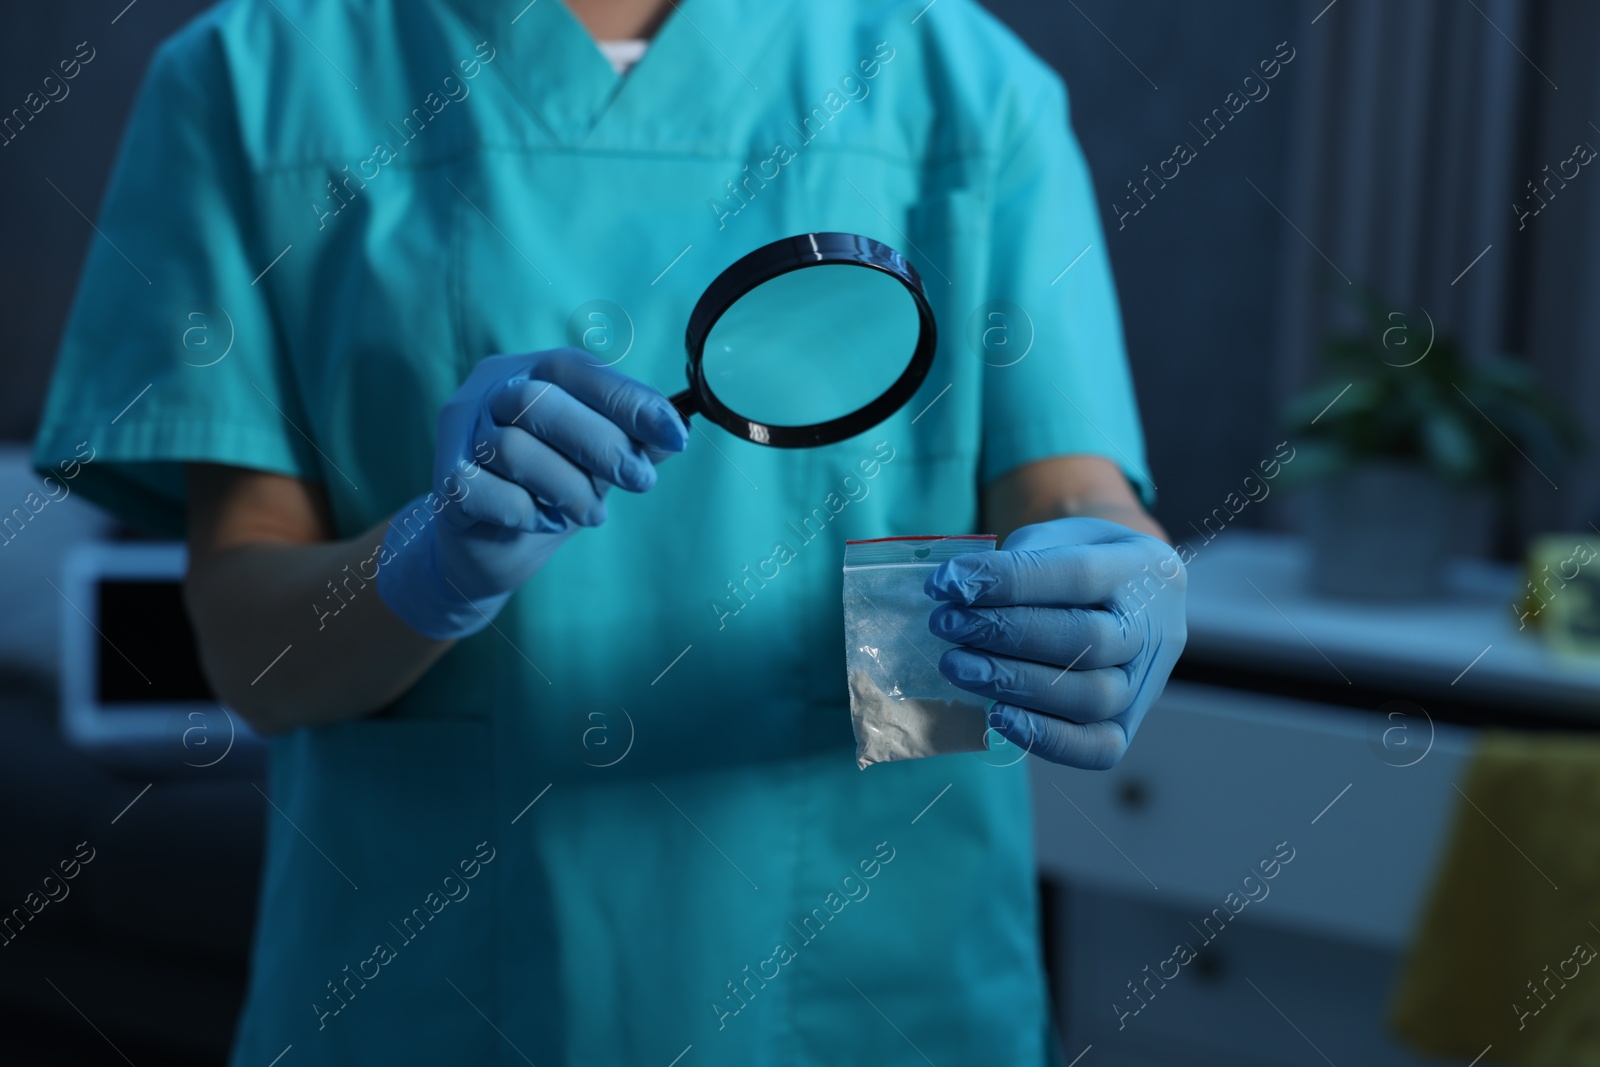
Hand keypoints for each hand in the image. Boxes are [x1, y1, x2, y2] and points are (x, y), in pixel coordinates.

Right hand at [377, 348, 687, 638]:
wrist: (491, 548)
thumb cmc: (552, 490)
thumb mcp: (601, 462)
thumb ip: (636, 442)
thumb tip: (674, 430)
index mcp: (530, 371)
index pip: (574, 368)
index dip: (625, 399)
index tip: (672, 434)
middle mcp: (489, 391)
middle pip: (539, 400)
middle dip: (601, 446)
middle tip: (640, 482)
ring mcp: (460, 435)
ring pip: (512, 448)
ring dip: (565, 488)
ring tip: (588, 512)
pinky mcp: (445, 484)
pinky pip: (482, 491)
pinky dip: (523, 512)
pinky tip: (538, 521)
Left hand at [925, 518, 1185, 768]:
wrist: (1123, 590)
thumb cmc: (1075, 559)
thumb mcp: (1053, 538)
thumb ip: (1015, 562)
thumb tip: (954, 591)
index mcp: (1142, 567)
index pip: (1077, 575)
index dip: (1007, 581)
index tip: (945, 583)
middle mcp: (1155, 628)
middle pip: (1087, 641)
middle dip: (1005, 635)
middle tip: (946, 624)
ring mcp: (1148, 682)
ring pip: (1092, 697)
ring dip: (1014, 683)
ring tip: (957, 666)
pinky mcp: (1130, 723)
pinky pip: (1099, 748)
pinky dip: (1046, 738)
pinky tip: (995, 716)